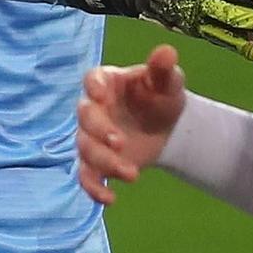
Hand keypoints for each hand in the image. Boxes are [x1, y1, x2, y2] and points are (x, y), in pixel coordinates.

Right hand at [77, 45, 185, 204]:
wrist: (168, 127)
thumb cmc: (161, 96)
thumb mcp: (168, 82)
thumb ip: (163, 69)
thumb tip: (166, 52)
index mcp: (108, 83)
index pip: (92, 79)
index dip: (94, 87)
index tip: (102, 95)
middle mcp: (94, 109)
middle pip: (84, 117)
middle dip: (99, 131)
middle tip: (121, 142)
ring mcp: (92, 137)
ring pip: (85, 150)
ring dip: (105, 162)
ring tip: (132, 174)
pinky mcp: (97, 163)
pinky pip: (87, 176)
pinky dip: (93, 190)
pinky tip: (110, 199)